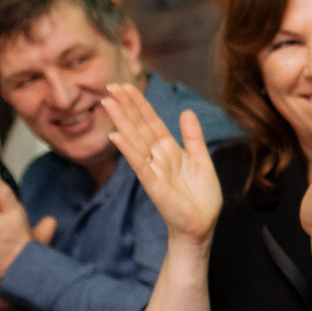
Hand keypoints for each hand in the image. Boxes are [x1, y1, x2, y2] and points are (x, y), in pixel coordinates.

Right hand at [103, 85, 222, 247]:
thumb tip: (186, 111)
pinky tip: (117, 136)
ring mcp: (154, 171)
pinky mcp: (154, 186)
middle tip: (110, 85)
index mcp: (169, 151)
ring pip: (136, 141)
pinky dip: (129, 150)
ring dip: (122, 122)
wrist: (202, 225)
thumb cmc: (201, 198)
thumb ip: (193, 137)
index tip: (126, 86)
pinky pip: (140, 165)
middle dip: (127, 106)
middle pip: (140, 127)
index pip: (152, 122)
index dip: (140, 104)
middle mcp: (158, 158)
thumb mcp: (201, 161)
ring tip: (108, 103)